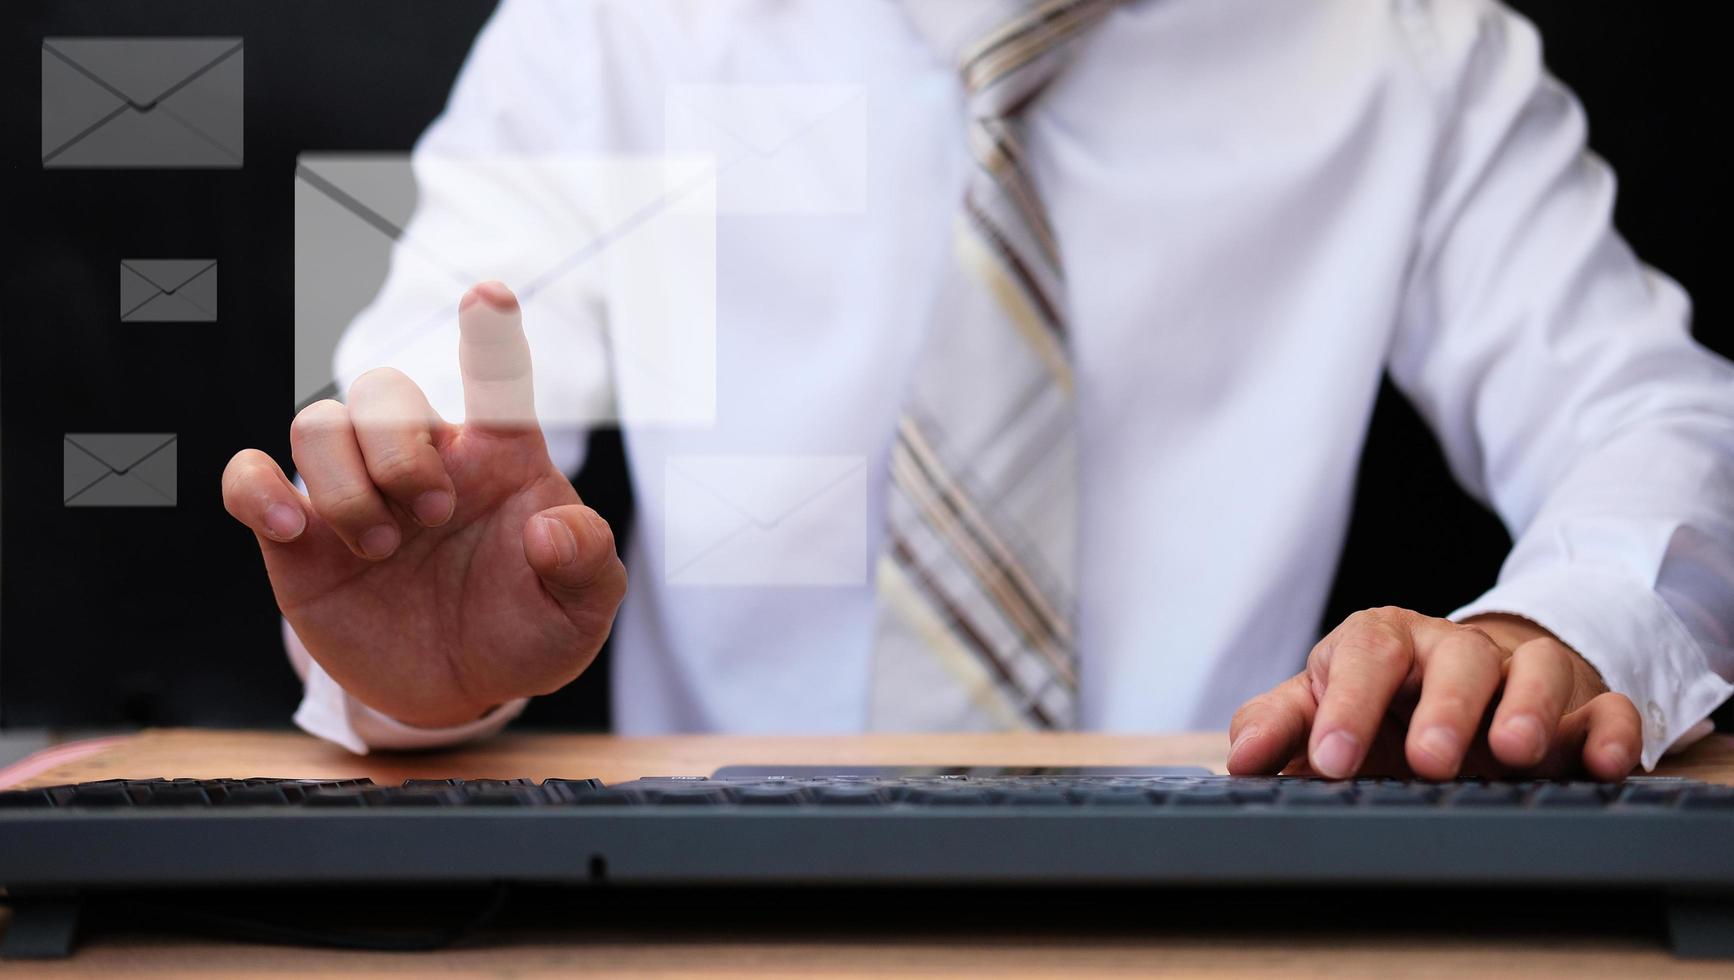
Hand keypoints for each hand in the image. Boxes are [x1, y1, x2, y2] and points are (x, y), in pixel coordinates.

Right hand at [222, 282, 626, 727]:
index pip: (496, 379)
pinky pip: (250, 477)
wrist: (466, 694)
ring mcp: (357, 495)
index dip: (491, 333)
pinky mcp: (299, 541)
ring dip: (343, 482)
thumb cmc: (529, 629)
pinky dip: (257, 489)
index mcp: (500, 459)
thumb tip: (550, 529)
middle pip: (384, 392)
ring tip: (379, 547)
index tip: (490, 297)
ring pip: (318, 424)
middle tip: (433, 517)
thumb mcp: (583, 610)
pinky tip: (291, 529)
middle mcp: (423, 461)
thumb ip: (587, 562)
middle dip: (399, 448)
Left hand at [1227, 607, 1640, 780]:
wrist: (1462, 694)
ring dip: (1529, 708)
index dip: (1346, 703)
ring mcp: (1521, 676)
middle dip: (1445, 707)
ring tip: (1514, 754)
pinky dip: (1610, 732)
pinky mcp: (1581, 707)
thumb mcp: (1323, 710)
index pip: (1364, 653)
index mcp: (1384, 645)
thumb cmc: (1382, 707)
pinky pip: (1607, 708)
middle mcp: (1454, 653)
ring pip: (1536, 669)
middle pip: (1457, 658)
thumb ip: (1279, 726)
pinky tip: (1602, 764)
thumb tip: (1241, 758)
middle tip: (1428, 761)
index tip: (1330, 761)